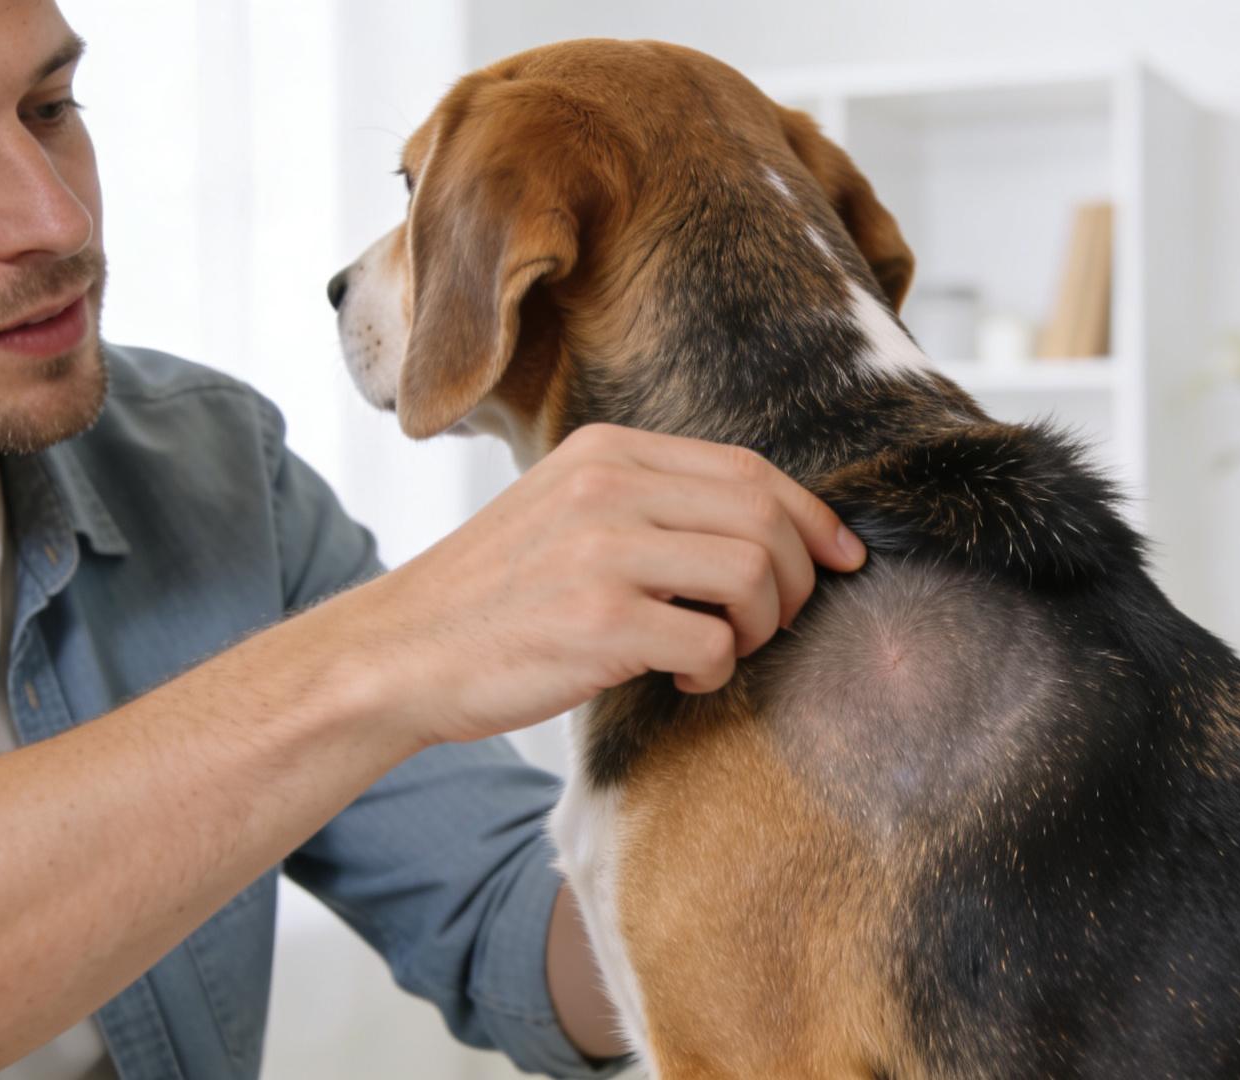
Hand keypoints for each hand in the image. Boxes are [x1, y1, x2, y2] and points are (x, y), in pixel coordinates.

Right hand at [343, 423, 865, 746]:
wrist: (398, 653)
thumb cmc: (494, 597)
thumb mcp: (565, 512)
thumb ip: (650, 504)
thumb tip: (766, 529)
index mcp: (607, 452)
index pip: (749, 469)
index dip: (811, 517)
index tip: (841, 557)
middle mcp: (608, 487)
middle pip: (766, 514)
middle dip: (798, 576)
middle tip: (779, 621)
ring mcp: (603, 550)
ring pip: (752, 573)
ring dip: (762, 625)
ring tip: (725, 649)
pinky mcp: (599, 621)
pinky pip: (714, 639)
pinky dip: (719, 667)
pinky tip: (684, 676)